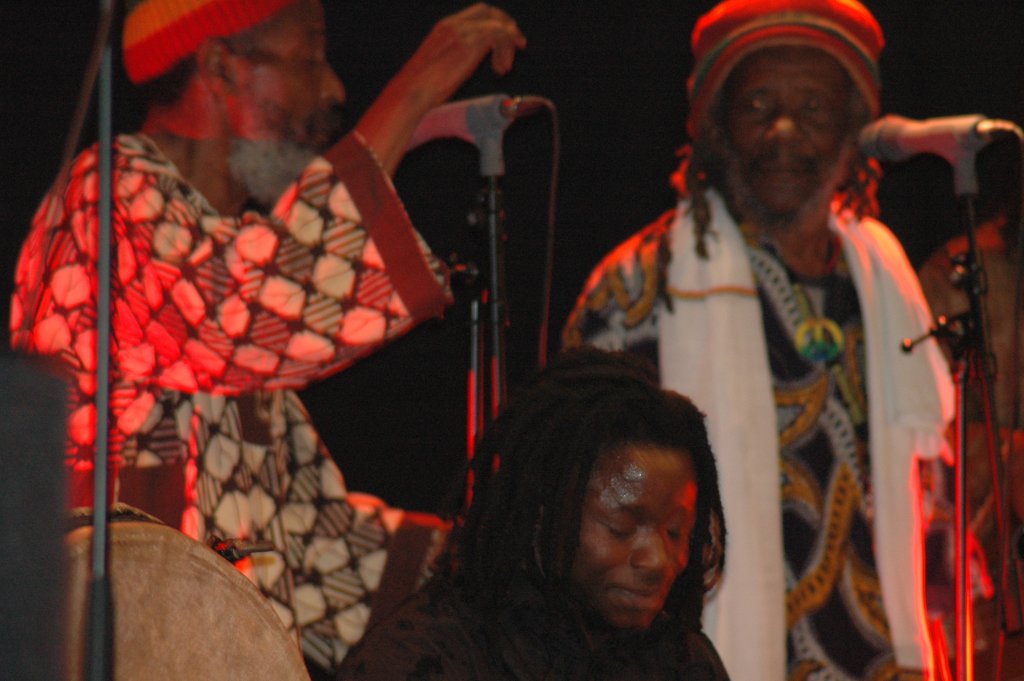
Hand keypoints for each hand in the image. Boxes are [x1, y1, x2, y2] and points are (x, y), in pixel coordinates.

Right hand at [351, 4, 525, 174]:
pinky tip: (500, 69)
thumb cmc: (420, 91)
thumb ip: (454, 60)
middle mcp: (453, 25)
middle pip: (489, 12)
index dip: (495, 23)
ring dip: (507, 44)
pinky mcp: (468, 44)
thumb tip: (465, 68)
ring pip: (497, 24)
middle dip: (507, 26)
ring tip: (504, 68)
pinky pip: (499, 35)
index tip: (507, 41)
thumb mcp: (439, 69)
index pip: (476, 14)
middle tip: (518, 45)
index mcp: (444, 28)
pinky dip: (505, 51)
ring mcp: (461, 32)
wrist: (410, 95)